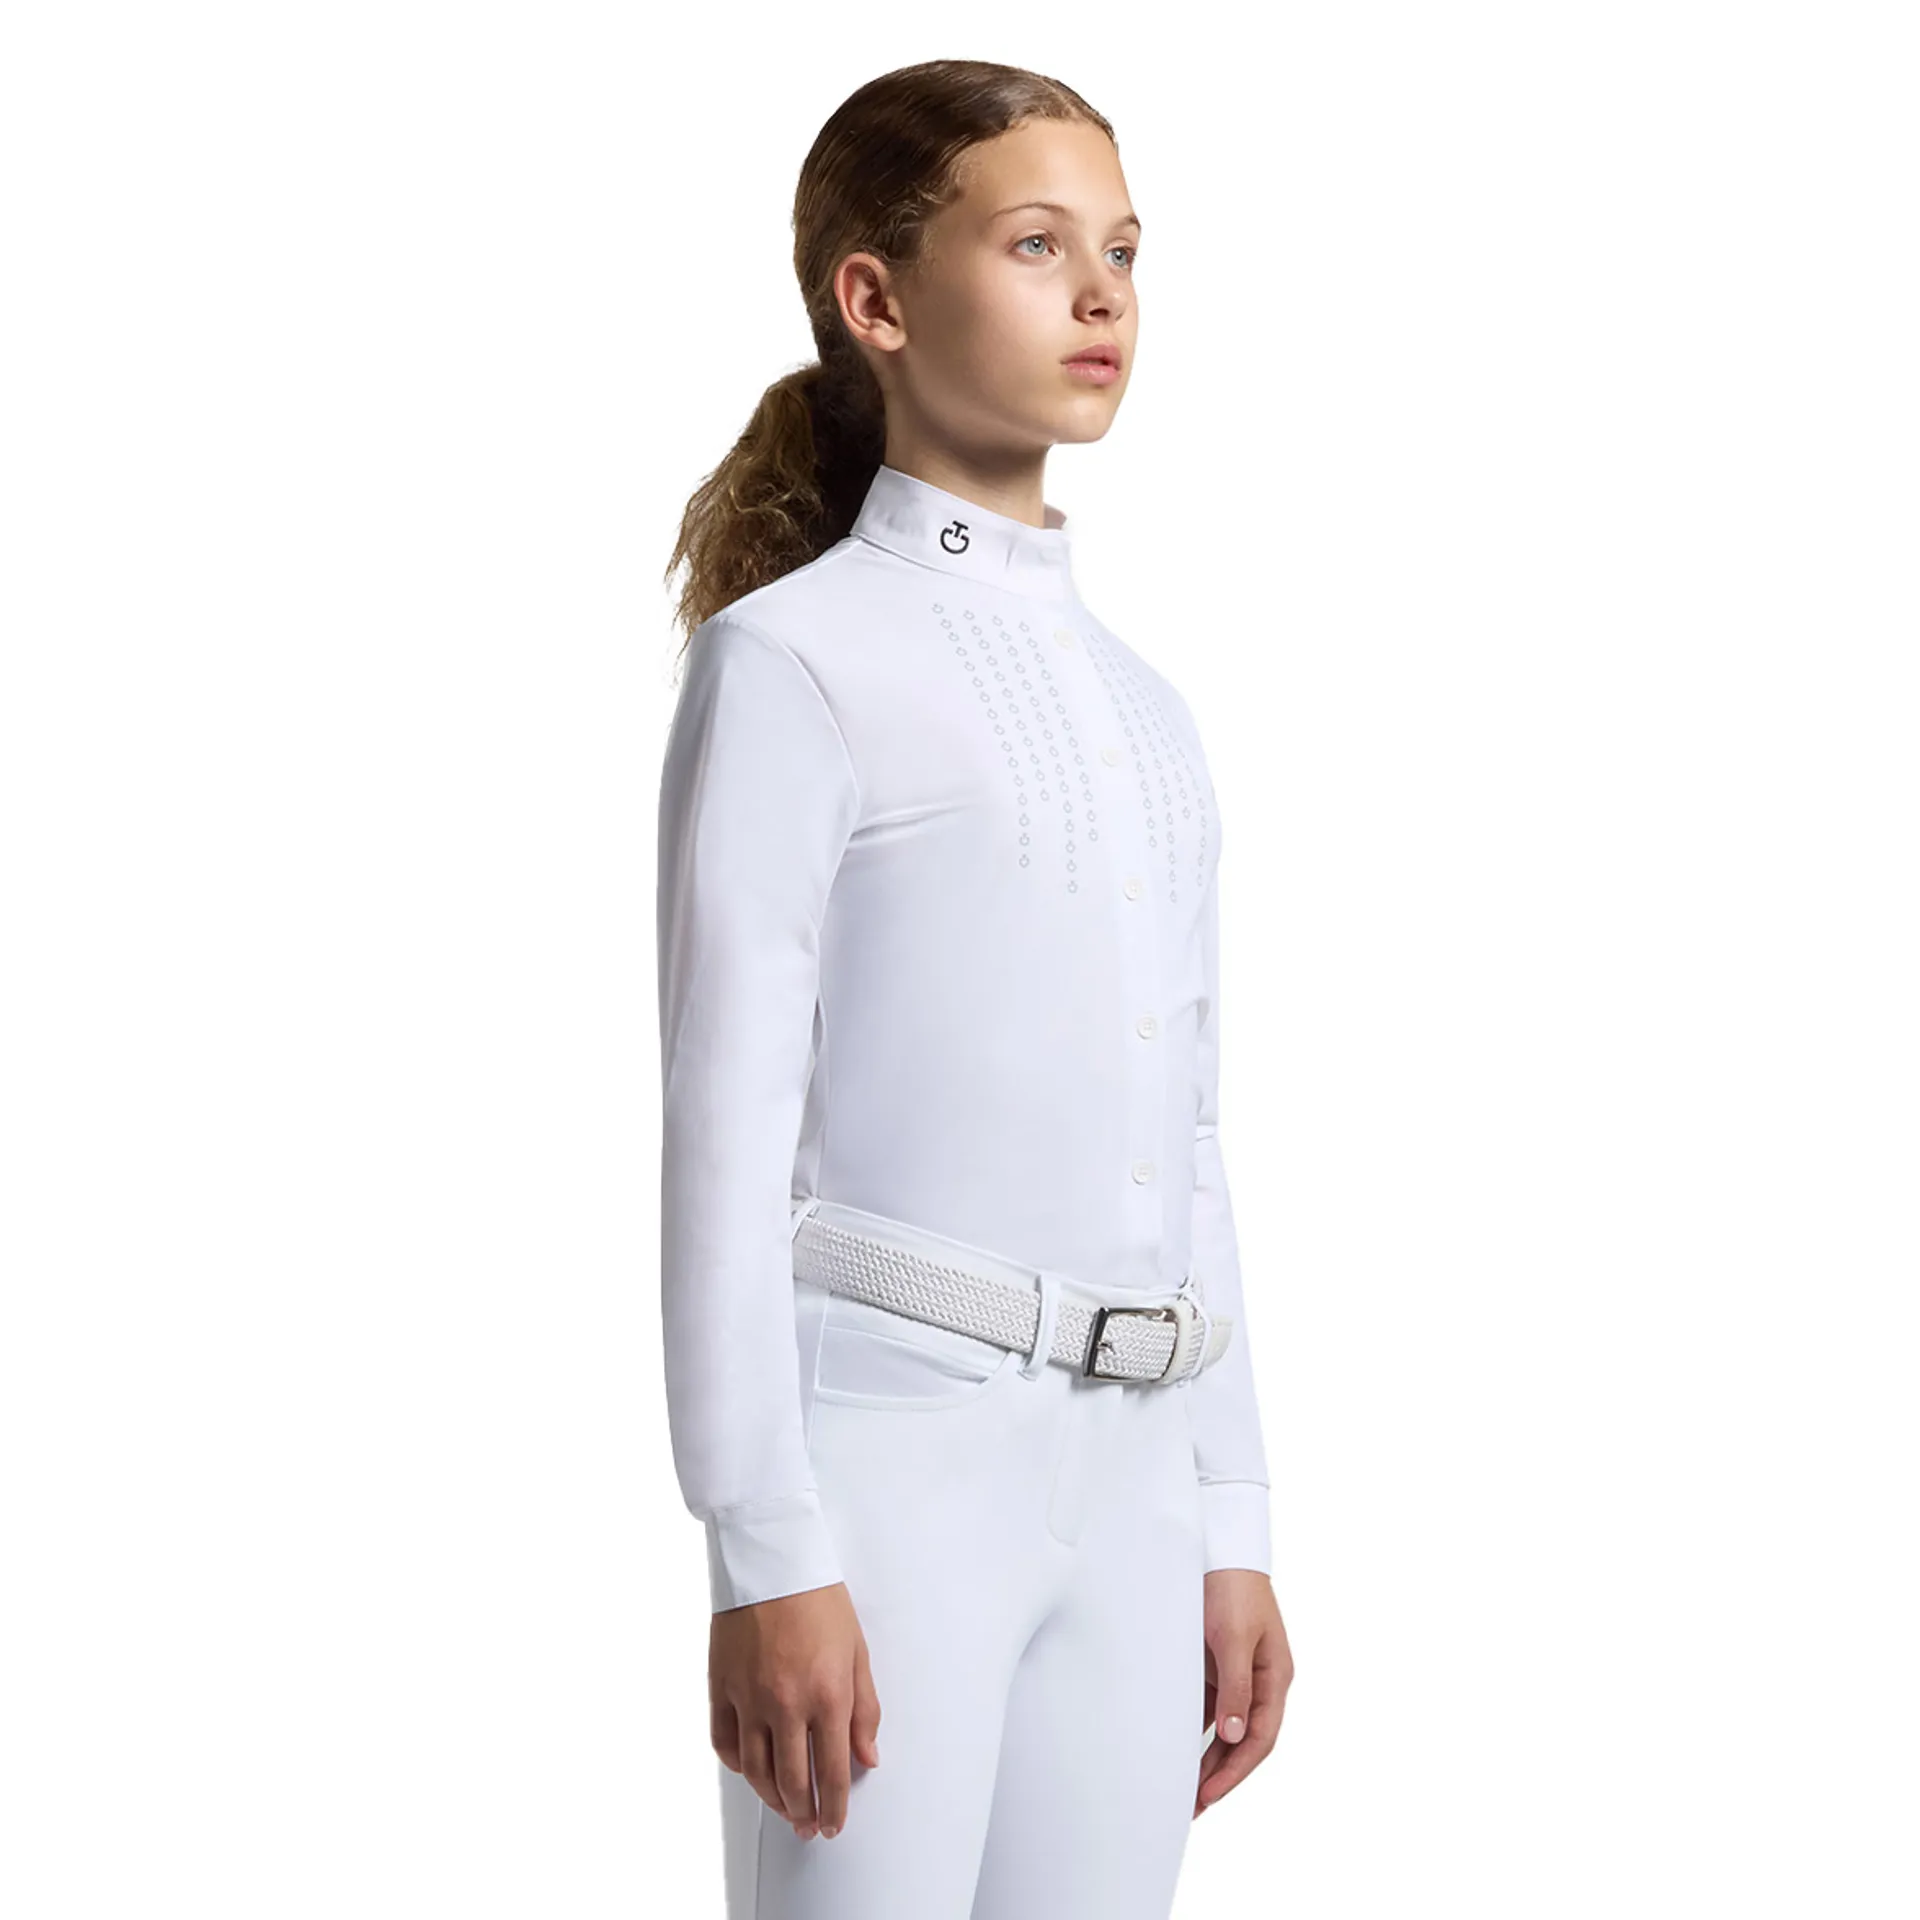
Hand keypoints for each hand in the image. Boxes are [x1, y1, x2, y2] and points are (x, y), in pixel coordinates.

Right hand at [709, 1581, 880, 1840]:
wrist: (774, 1560)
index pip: (832, 1773)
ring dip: (770, 1799)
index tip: (833, 1825)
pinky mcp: (721, 1687)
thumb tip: (866, 1758)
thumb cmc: (820, 1600)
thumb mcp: (858, 1652)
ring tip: (783, 1809)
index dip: (833, 1808)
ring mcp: (748, 1698)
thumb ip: (864, 1710)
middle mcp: (786, 1704)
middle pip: (791, 1781)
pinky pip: (724, 1743)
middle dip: (802, 1813)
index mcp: (827, 1695)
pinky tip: (750, 1771)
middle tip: (808, 1827)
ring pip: (755, 1771)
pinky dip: (737, 1765)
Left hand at [1194, 1568, 1290, 1816]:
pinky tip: (1176, 1748)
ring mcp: (1237, 1672)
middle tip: (1192, 1806)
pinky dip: (1193, 1729)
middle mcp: (1259, 1680)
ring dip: (1206, 1757)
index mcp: (1275, 1676)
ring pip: (1223, 1727)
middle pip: (1242, 1739)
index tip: (1209, 1794)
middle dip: (1219, 1774)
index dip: (1235, 1771)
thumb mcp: (1235, 1637)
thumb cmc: (1232, 1586)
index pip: (1259, 1738)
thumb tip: (1233, 1736)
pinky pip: (1206, 1705)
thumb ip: (1235, 1687)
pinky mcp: (1215, 1662)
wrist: (1218, 1543)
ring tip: (1183, 1788)